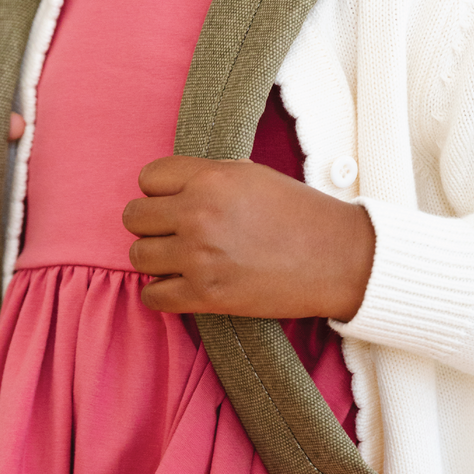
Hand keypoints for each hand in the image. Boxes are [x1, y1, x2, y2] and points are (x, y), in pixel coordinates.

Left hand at [123, 156, 374, 320]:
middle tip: (175, 235)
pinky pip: (153, 296)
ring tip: (179, 261)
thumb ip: (208, 179)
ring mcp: (199, 257)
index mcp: (211, 178)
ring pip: (138, 257)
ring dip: (155, 260)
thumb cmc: (302, 216)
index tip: (174, 205)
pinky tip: (179, 287)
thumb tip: (171, 191)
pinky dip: (161, 294)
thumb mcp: (254, 176)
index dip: (159, 192)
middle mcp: (199, 214)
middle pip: (134, 218)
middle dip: (152, 226)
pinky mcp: (206, 296)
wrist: (338, 260)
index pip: (148, 178)